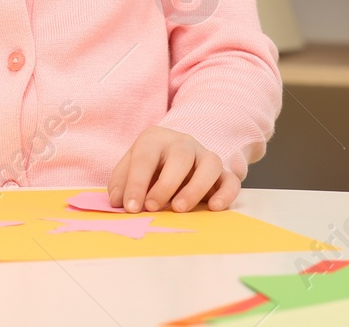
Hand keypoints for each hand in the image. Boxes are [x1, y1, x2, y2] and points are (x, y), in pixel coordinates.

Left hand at [107, 126, 240, 212]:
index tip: (131, 207)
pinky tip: (213, 207)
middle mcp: (183, 143)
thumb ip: (121, 182)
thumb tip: (118, 201)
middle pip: (180, 156)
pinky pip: (230, 180)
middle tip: (153, 207)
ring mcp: (205, 156)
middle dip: (165, 184)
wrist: (177, 157)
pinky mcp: (223, 173)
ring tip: (179, 209)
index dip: (136, 183)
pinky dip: (226, 194)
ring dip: (195, 188)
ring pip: (210, 164)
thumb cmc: (150, 167)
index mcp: (156, 139)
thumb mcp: (130, 168)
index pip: (145, 157)